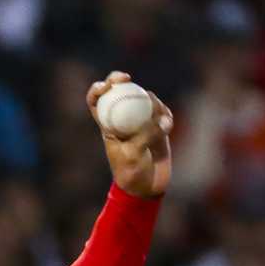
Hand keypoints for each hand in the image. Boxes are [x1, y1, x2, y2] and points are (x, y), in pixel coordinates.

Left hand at [85, 72, 172, 198]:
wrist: (147, 187)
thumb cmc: (132, 174)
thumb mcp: (133, 156)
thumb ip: (144, 136)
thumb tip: (159, 120)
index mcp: (108, 126)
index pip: (96, 102)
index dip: (98, 89)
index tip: (107, 86)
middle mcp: (122, 119)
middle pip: (118, 91)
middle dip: (119, 80)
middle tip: (126, 78)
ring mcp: (140, 120)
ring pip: (144, 99)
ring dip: (151, 103)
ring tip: (158, 120)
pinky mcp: (158, 125)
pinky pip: (162, 112)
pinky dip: (165, 115)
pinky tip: (167, 124)